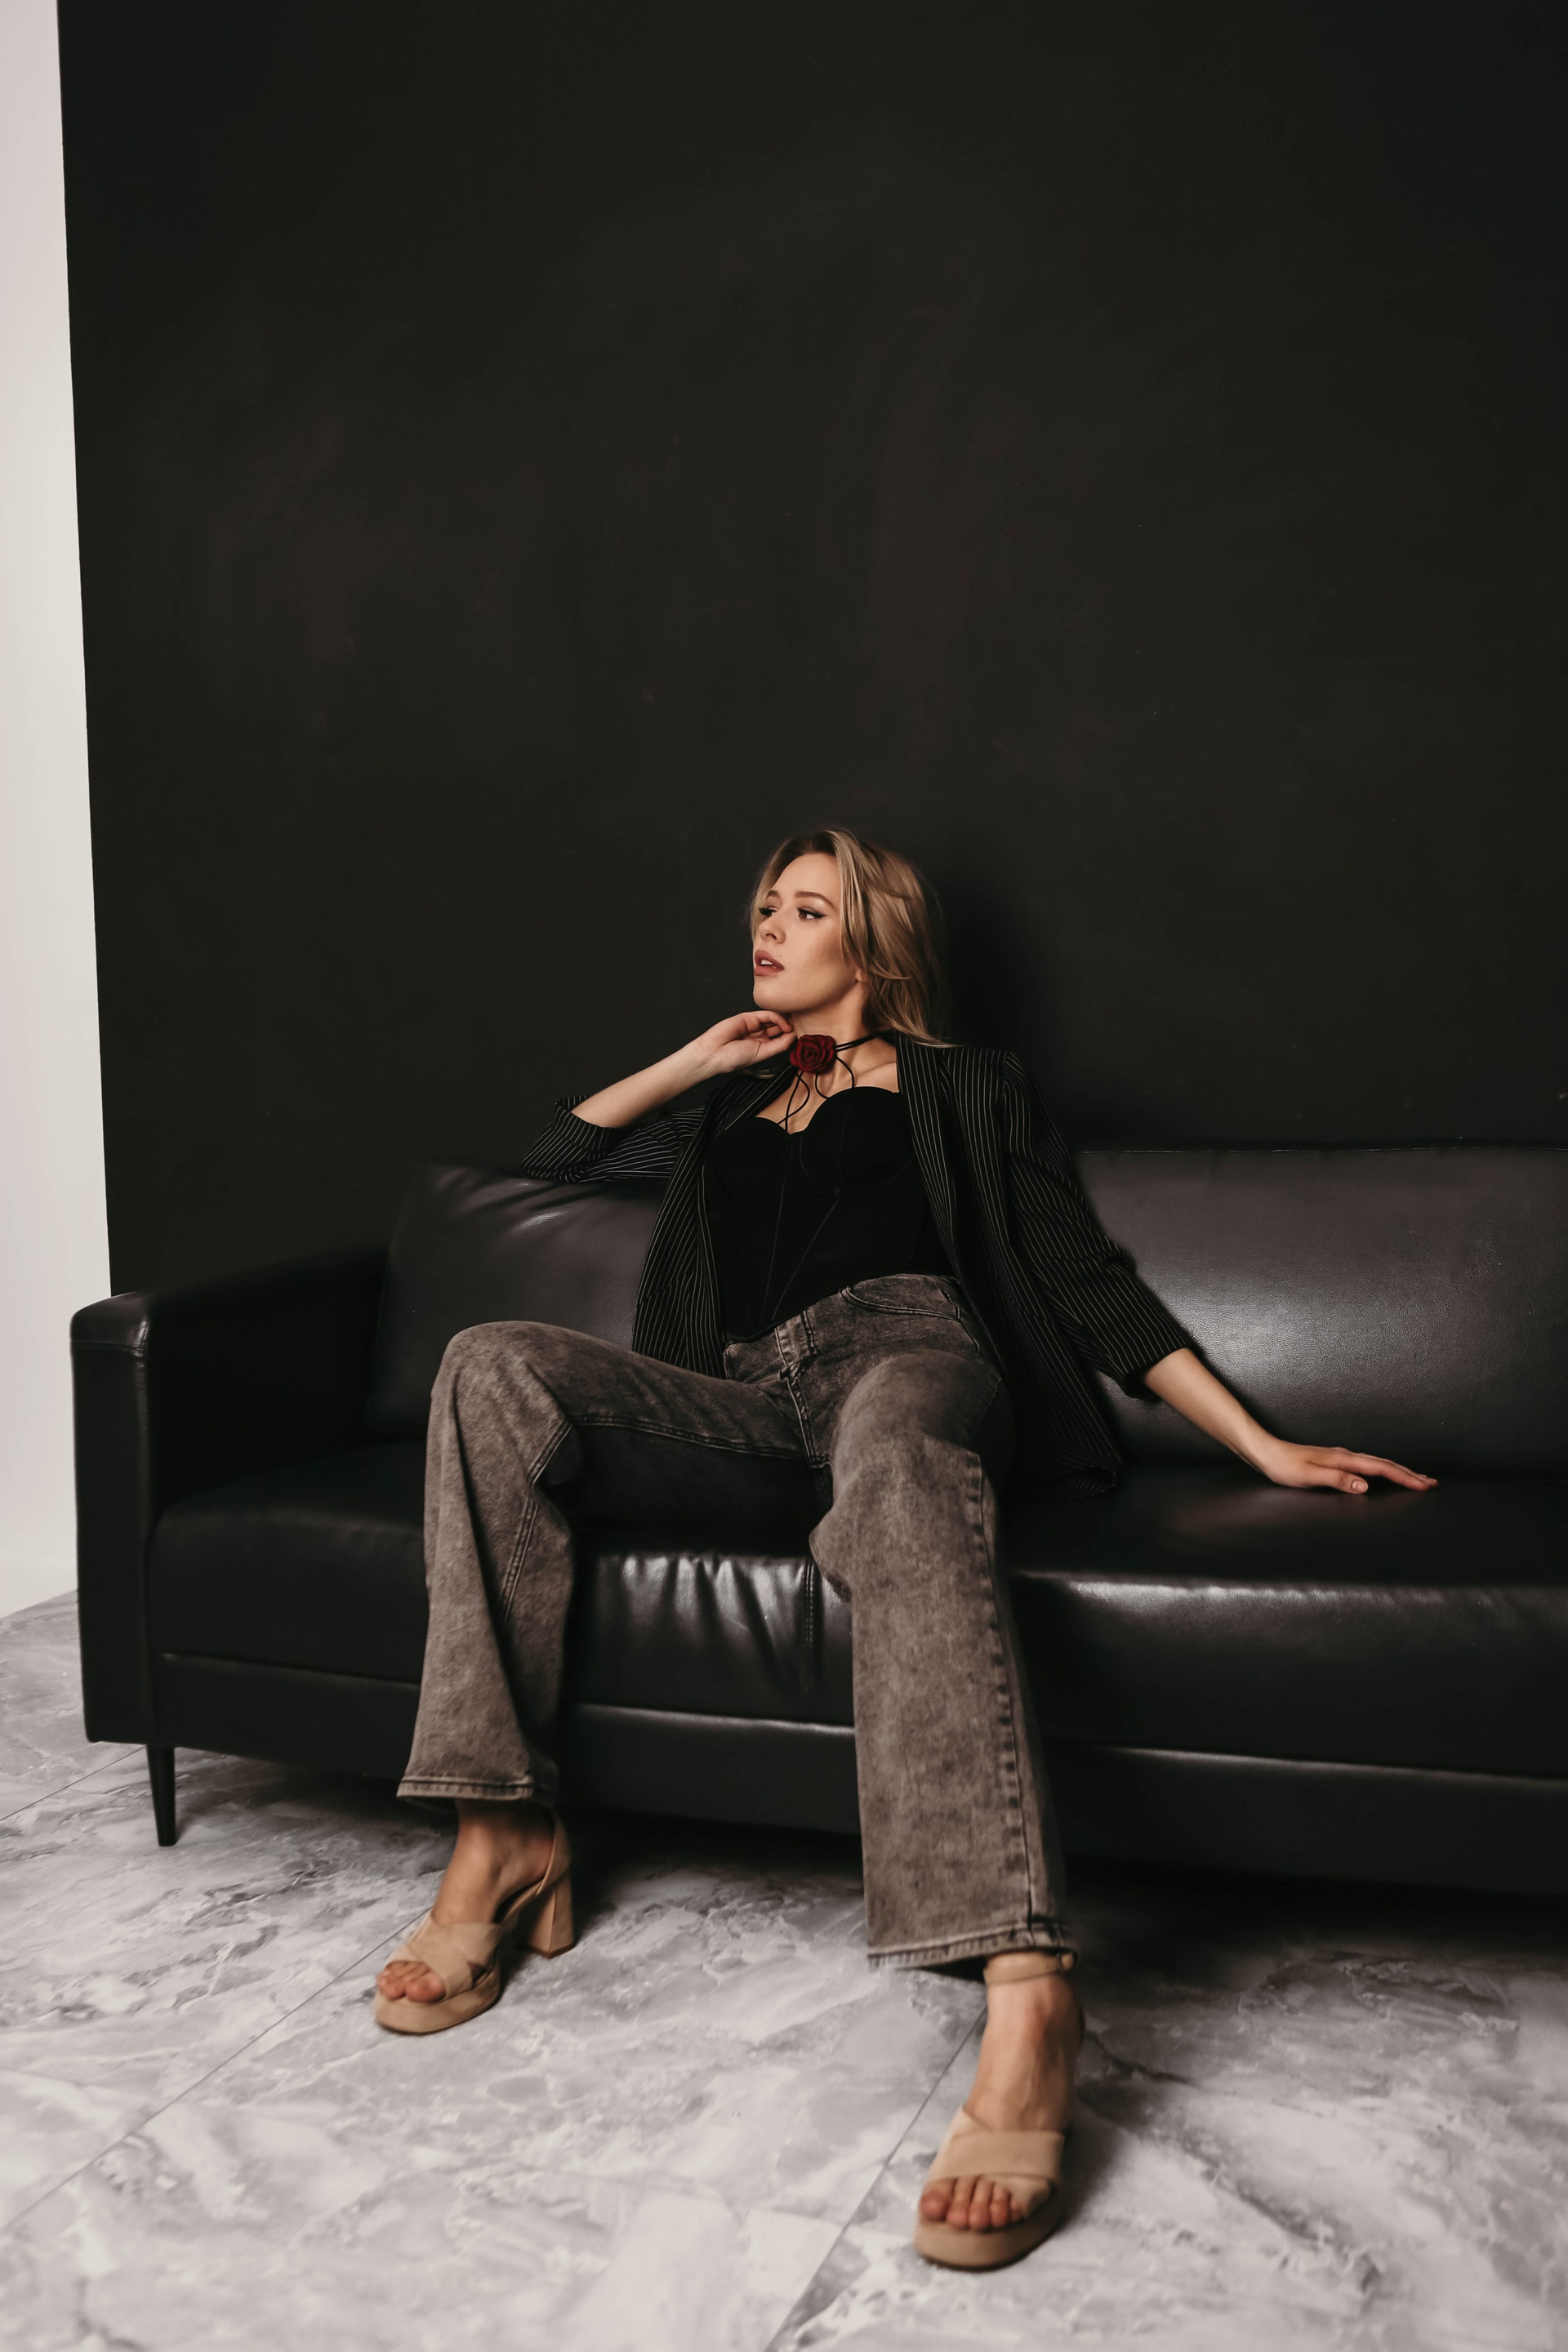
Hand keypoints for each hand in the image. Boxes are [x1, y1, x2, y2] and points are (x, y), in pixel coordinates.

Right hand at [691, 1010, 796, 1076]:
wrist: (714, 1053)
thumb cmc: (733, 1058)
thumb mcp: (762, 1054)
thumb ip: (778, 1045)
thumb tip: (794, 1036)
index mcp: (762, 1047)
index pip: (781, 1039)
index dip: (792, 1037)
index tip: (804, 1038)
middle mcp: (759, 1035)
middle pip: (779, 1028)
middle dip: (791, 1027)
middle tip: (803, 1027)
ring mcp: (754, 1026)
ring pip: (774, 1020)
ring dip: (786, 1022)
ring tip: (794, 1026)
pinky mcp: (749, 1017)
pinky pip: (766, 1015)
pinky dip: (777, 1017)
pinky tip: (784, 1024)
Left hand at [1253, 1440, 1435, 1495]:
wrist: (1265, 1452)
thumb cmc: (1284, 1466)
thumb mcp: (1310, 1477)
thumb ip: (1338, 1480)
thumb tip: (1365, 1487)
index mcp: (1344, 1459)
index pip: (1381, 1469)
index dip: (1405, 1478)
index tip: (1425, 1486)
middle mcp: (1346, 1456)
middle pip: (1385, 1464)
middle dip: (1409, 1474)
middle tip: (1431, 1483)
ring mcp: (1341, 1457)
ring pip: (1377, 1464)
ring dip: (1398, 1471)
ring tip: (1414, 1478)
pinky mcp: (1334, 1461)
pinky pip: (1366, 1465)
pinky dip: (1381, 1471)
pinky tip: (1381, 1475)